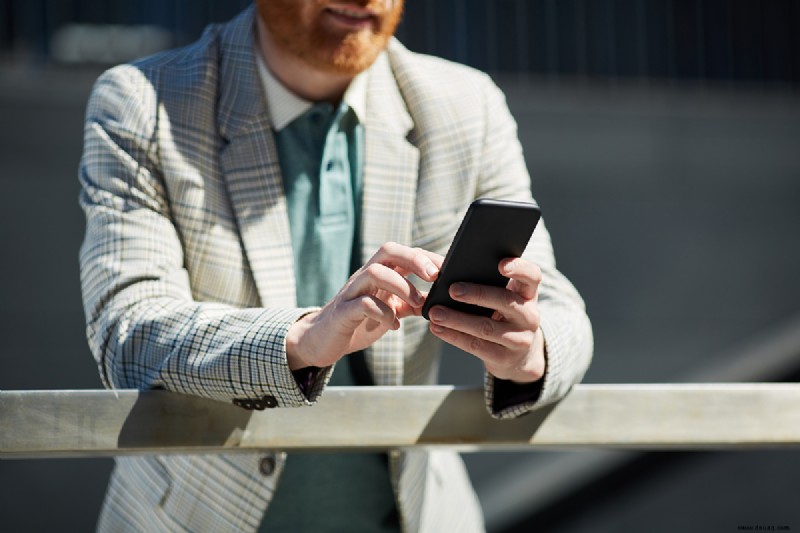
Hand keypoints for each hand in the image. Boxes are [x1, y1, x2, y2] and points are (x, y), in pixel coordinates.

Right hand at [286, 242, 442, 369]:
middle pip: (388, 251)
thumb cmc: (361, 321)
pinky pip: (362, 304)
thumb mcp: (392, 310)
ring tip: (418, 304)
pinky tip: (393, 325)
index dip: (427, 257)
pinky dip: (383, 313)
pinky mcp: (343, 312)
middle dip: (414, 259)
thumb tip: (442, 299)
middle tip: (435, 277)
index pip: (404, 253)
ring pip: (375, 273)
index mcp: (380, 273)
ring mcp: (352, 292)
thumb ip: (413, 302)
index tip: (450, 268)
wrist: (324, 340)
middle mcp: (365, 276)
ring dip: (401, 286)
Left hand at [427, 258, 544, 383]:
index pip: (531, 276)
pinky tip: (437, 328)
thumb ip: (482, 281)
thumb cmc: (501, 316)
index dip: (519, 268)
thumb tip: (442, 270)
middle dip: (477, 294)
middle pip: (505, 301)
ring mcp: (520, 338)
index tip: (500, 264)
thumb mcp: (502, 298)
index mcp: (527, 293)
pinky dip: (454, 336)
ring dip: (457, 320)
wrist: (517, 356)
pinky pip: (476, 346)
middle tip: (452, 290)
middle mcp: (529, 315)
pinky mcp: (505, 357)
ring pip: (486, 327)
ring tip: (435, 313)